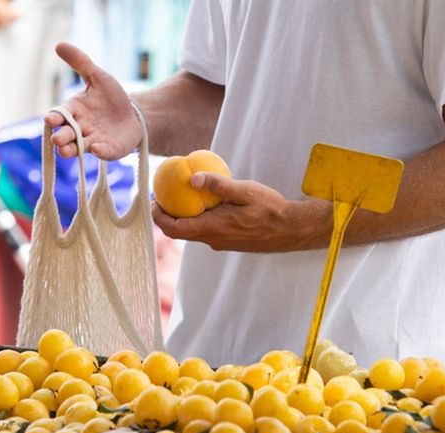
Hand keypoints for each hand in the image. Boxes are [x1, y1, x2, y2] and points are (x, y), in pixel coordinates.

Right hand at [45, 42, 141, 159]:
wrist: (133, 114)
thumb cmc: (110, 97)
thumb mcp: (97, 76)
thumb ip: (80, 62)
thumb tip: (59, 44)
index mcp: (73, 111)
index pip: (59, 115)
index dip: (53, 118)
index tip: (50, 119)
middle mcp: (80, 128)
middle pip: (66, 135)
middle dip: (61, 138)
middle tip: (58, 140)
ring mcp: (93, 141)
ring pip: (78, 148)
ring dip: (71, 150)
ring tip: (65, 151)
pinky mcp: (109, 150)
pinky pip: (103, 152)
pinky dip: (100, 151)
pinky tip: (97, 148)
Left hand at [152, 173, 331, 251]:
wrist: (291, 229)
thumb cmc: (271, 209)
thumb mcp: (246, 191)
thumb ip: (219, 185)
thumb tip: (193, 178)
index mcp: (214, 228)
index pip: (175, 229)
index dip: (159, 217)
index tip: (153, 201)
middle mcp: (214, 240)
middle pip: (180, 232)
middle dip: (167, 215)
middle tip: (163, 195)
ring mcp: (221, 243)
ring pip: (193, 232)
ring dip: (184, 217)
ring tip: (182, 196)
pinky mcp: (229, 242)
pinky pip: (206, 231)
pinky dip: (199, 219)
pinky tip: (206, 203)